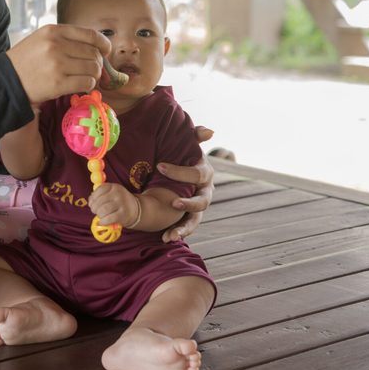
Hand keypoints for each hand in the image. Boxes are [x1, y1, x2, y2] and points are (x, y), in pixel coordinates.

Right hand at [6, 24, 110, 104]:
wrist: (5, 82)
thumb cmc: (25, 61)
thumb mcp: (41, 40)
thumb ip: (66, 39)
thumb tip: (98, 48)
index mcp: (53, 31)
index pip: (91, 35)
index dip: (104, 44)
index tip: (106, 51)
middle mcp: (56, 45)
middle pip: (94, 54)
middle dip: (98, 64)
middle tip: (93, 70)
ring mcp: (57, 65)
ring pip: (93, 69)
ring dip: (94, 76)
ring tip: (85, 78)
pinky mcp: (58, 83)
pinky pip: (86, 83)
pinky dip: (88, 85)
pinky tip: (80, 85)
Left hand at [88, 182, 139, 227]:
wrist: (135, 209)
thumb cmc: (119, 201)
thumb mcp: (112, 193)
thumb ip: (101, 194)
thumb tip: (90, 200)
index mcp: (114, 187)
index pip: (100, 190)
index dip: (93, 197)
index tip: (91, 203)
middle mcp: (118, 194)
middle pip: (99, 201)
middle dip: (94, 208)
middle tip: (94, 211)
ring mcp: (121, 204)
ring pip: (103, 210)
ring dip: (99, 214)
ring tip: (100, 215)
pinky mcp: (123, 215)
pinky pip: (108, 219)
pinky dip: (103, 221)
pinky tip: (103, 221)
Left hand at [157, 126, 214, 242]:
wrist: (179, 173)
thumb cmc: (182, 156)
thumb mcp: (187, 146)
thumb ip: (194, 137)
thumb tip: (209, 131)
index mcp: (204, 174)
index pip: (197, 174)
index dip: (180, 171)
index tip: (159, 166)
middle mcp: (205, 192)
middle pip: (203, 201)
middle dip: (189, 203)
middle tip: (174, 204)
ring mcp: (197, 207)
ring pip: (195, 220)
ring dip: (184, 228)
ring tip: (170, 234)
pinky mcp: (189, 217)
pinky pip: (185, 227)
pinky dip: (177, 233)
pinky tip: (165, 238)